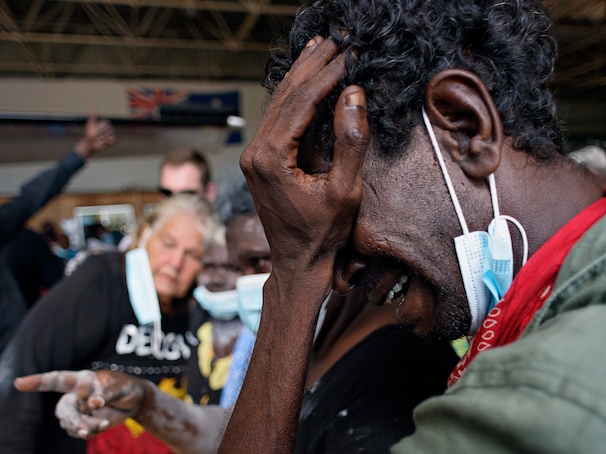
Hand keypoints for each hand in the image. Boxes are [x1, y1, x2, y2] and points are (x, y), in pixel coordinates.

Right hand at [14, 369, 145, 438]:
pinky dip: (91, 431)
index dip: (37, 382)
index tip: (18, 383)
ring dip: (83, 428)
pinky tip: (104, 425)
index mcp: (82, 380)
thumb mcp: (122, 387)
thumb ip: (107, 393)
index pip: (57, 379)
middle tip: (83, 431)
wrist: (136, 401)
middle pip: (62, 410)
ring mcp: (79, 410)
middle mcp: (76, 395)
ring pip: (69, 424)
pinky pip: (80, 431)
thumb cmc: (128, 387)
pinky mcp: (85, 422)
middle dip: (71, 421)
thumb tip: (92, 402)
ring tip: (103, 424)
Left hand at [73, 109, 116, 158]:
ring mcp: (111, 135)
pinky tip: (104, 143)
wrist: (90, 144)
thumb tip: (93, 108)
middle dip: (103, 135)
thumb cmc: (89, 134)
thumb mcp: (90, 124)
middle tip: (97, 137)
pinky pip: (115, 140)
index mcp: (105, 124)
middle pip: (110, 131)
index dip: (102, 130)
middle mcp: (108, 129)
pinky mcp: (112, 141)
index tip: (97, 132)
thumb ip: (93, 117)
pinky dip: (110, 141)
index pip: (107, 126)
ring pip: (112, 136)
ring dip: (105, 139)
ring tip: (100, 141)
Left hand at [239, 36, 368, 280]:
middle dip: (310, 66)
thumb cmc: (322, 233)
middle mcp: (254, 153)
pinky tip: (304, 80)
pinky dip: (292, 96)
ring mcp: (252, 156)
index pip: (300, 103)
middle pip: (284, 96)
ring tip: (318, 48)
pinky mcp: (258, 160)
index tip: (348, 55)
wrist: (297, 262)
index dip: (326, 76)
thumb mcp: (344, 190)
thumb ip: (350, 142)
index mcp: (270, 159)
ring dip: (299, 75)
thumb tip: (352, 95)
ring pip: (277, 104)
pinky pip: (275, 118)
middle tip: (333, 40)